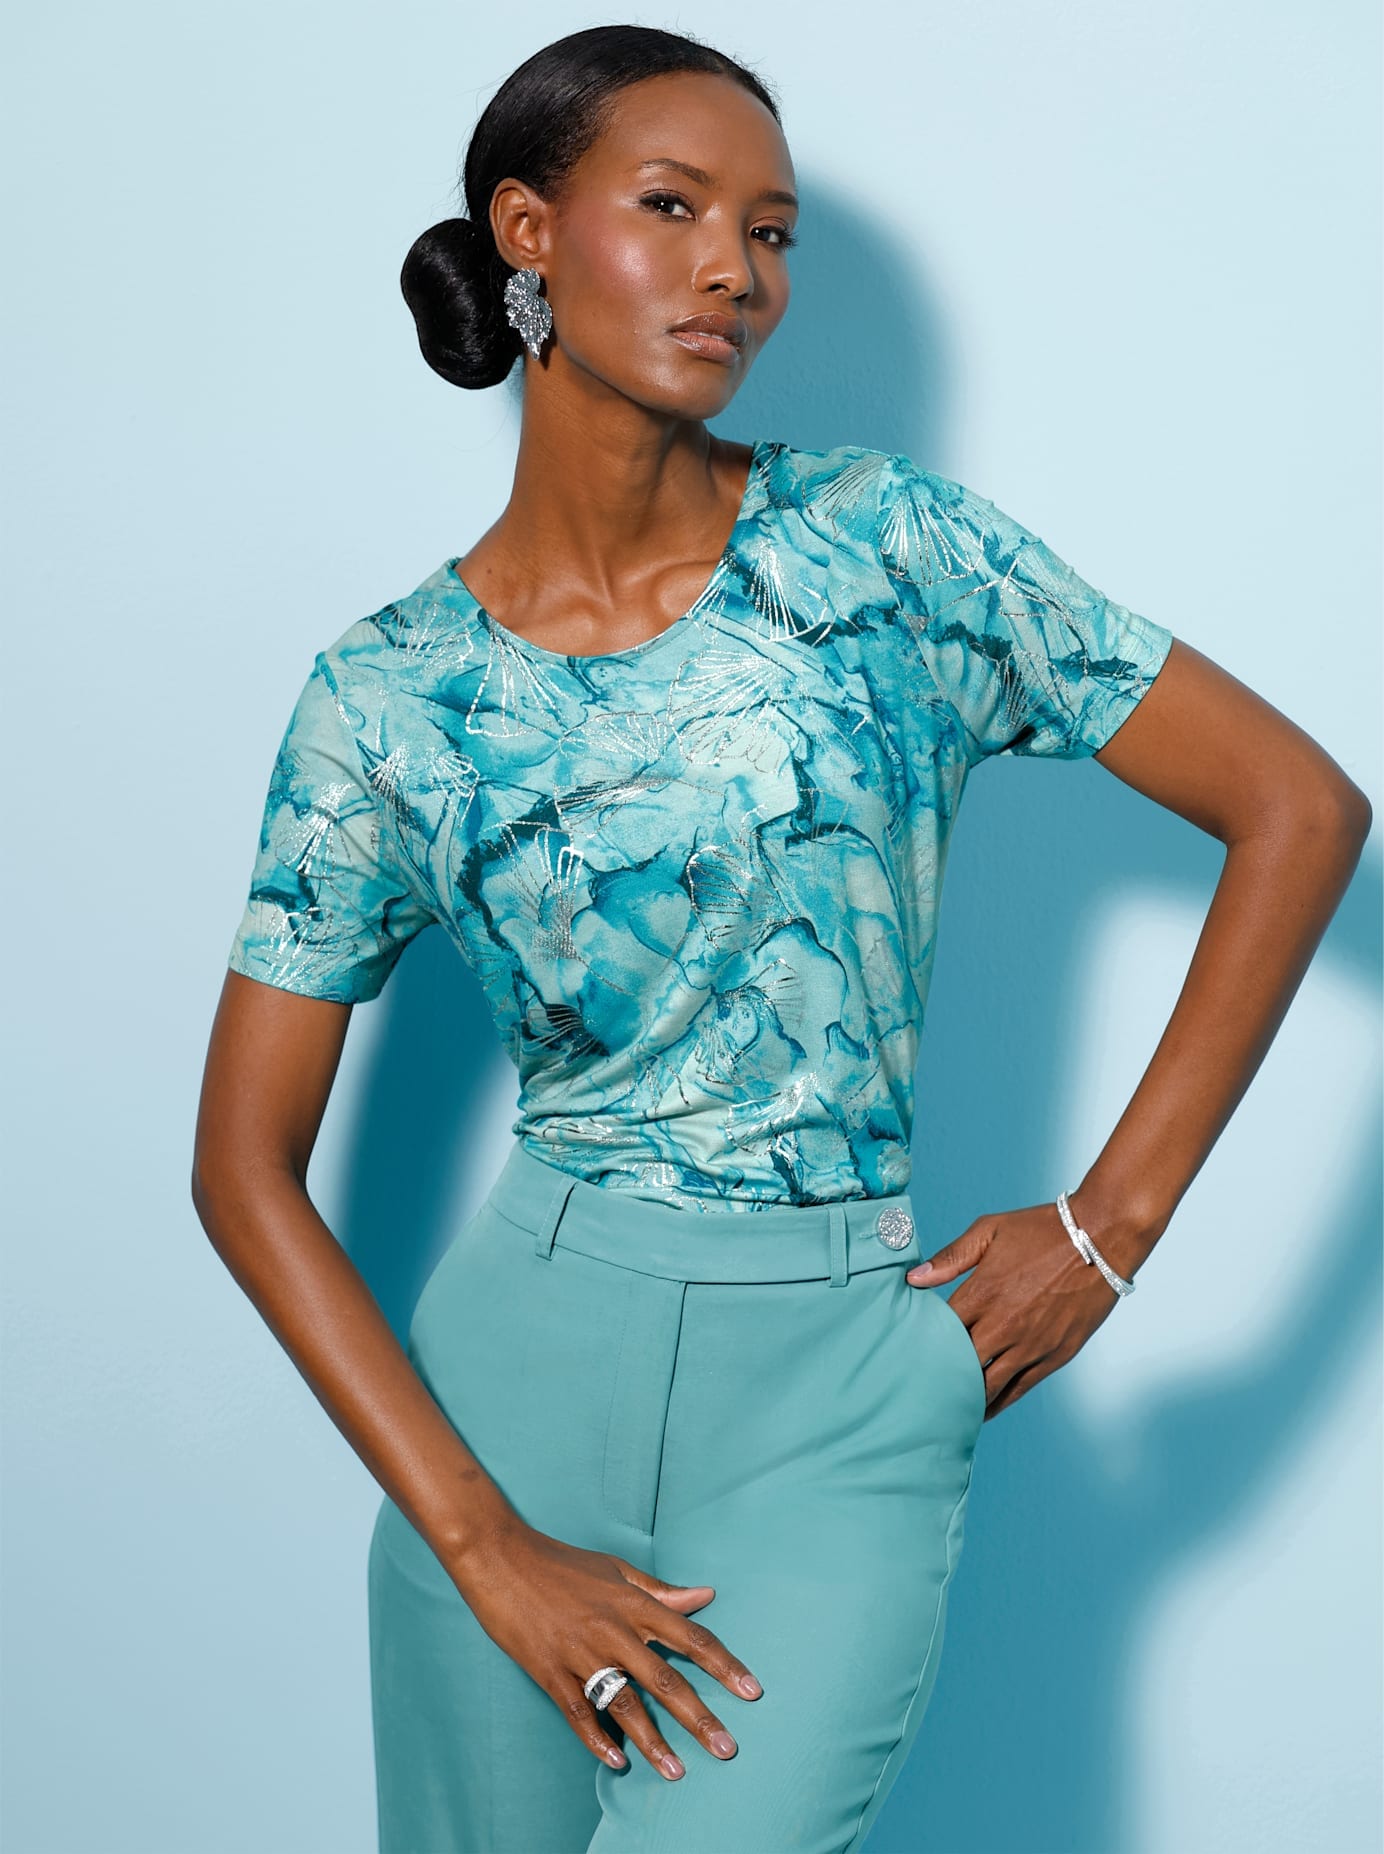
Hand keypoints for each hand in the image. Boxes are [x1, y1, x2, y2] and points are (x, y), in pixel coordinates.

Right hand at [446, 1513, 763, 1780]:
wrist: (500, 1556)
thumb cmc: (560, 1561)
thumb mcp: (614, 1569)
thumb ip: (660, 1590)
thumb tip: (706, 1595)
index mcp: (632, 1603)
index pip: (690, 1637)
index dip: (723, 1665)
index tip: (751, 1691)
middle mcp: (612, 1630)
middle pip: (665, 1678)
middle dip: (699, 1716)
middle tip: (727, 1748)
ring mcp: (580, 1653)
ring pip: (624, 1703)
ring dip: (653, 1740)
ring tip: (677, 1772)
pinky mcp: (549, 1671)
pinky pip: (578, 1712)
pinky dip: (597, 1738)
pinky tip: (617, 1761)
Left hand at [903, 1195, 1127, 1416]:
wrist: (1100, 1238)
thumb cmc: (1041, 1230)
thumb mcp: (990, 1230)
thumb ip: (950, 1257)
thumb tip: (913, 1279)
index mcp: (982, 1293)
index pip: (941, 1332)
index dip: (924, 1345)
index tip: (911, 1355)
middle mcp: (1003, 1325)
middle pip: (960, 1366)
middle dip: (941, 1377)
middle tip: (921, 1391)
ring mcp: (1030, 1345)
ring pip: (989, 1385)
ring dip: (967, 1398)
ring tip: (946, 1410)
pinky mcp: (1055, 1356)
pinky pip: (1020, 1389)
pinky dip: (998, 1402)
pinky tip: (982, 1410)